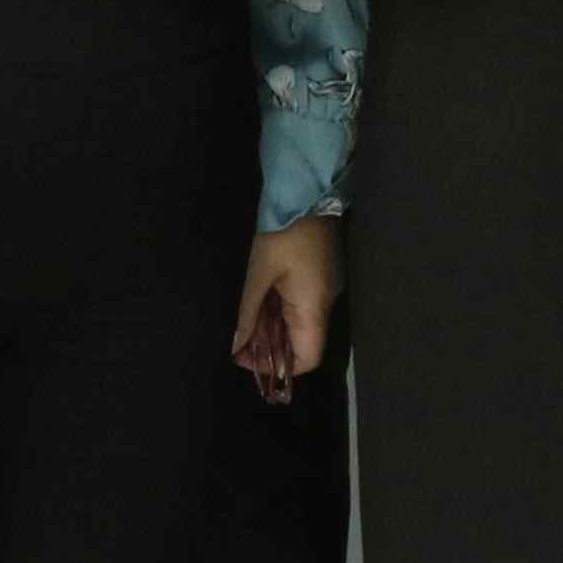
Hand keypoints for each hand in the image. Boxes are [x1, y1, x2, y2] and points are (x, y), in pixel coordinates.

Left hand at [235, 219, 340, 391]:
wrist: (306, 195)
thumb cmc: (282, 235)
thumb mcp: (258, 274)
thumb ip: (248, 314)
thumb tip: (238, 346)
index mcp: (313, 308)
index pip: (308, 358)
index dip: (280, 367)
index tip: (249, 357)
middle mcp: (325, 304)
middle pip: (304, 345)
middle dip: (272, 349)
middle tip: (240, 341)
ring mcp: (325, 290)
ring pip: (302, 327)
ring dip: (275, 330)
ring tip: (247, 324)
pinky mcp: (321, 278)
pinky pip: (303, 308)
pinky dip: (282, 314)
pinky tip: (262, 305)